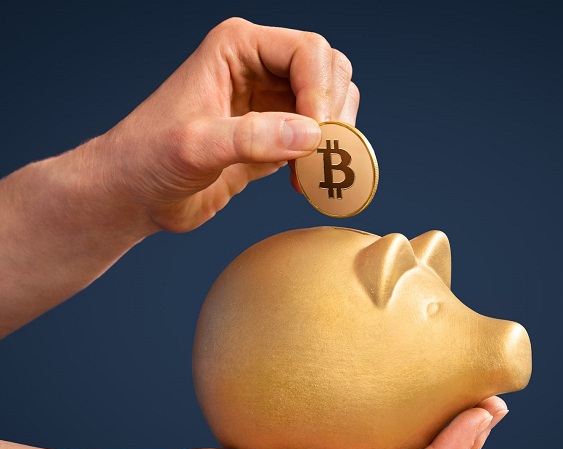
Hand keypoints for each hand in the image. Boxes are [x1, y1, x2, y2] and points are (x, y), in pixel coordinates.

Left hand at [89, 17, 357, 233]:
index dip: (321, 91)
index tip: (317, 135)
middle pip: (329, 72)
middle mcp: (258, 67)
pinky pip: (318, 138)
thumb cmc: (148, 159)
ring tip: (312, 170)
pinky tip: (305, 180)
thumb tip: (310, 135)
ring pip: (330, 104)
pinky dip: (323, 157)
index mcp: (238, 48)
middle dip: (333, 113)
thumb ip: (251, 138)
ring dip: (333, 136)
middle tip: (322, 154)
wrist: (136, 193)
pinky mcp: (274, 136)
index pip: (308, 52)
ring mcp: (269, 102)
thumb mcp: (195, 146)